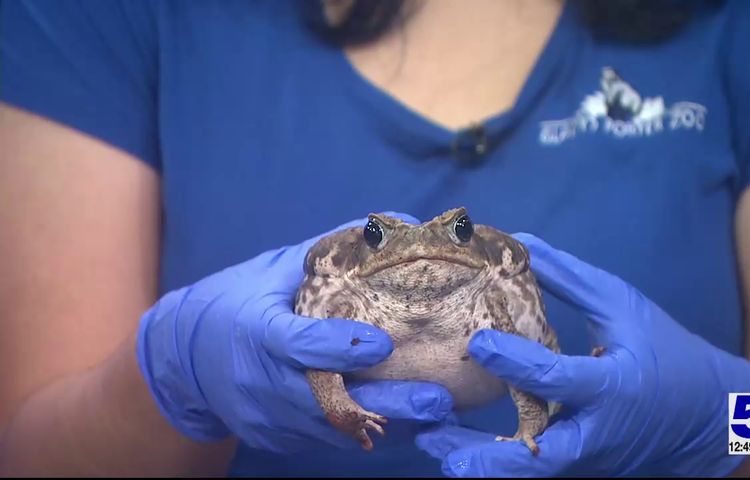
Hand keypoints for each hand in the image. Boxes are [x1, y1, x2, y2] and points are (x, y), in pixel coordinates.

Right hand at [135, 213, 453, 454]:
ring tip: (434, 414)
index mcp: (257, 332)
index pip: (298, 344)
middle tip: (437, 400)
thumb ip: (329, 252)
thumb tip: (393, 227)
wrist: (183, 359)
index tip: (385, 344)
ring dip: (386, 424)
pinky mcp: (273, 439)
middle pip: (326, 401)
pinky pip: (324, 442)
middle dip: (386, 404)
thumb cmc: (236, 301)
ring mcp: (266, 417)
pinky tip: (401, 424)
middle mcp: (260, 382)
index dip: (340, 347)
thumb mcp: (274, 270)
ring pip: (331, 431)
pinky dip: (362, 434)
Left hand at [415, 233, 749, 476]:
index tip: (476, 342)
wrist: (714, 417)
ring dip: (482, 464)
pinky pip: (537, 467)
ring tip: (436, 447)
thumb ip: (572, 279)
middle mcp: (598, 431)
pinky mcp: (583, 465)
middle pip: (537, 455)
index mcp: (614, 387)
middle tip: (435, 438)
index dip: (515, 361)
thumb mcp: (625, 307)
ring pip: (531, 471)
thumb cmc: (669, 353)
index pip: (558, 379)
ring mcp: (590, 456)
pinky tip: (461, 450)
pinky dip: (500, 462)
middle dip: (485, 455)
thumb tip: (522, 243)